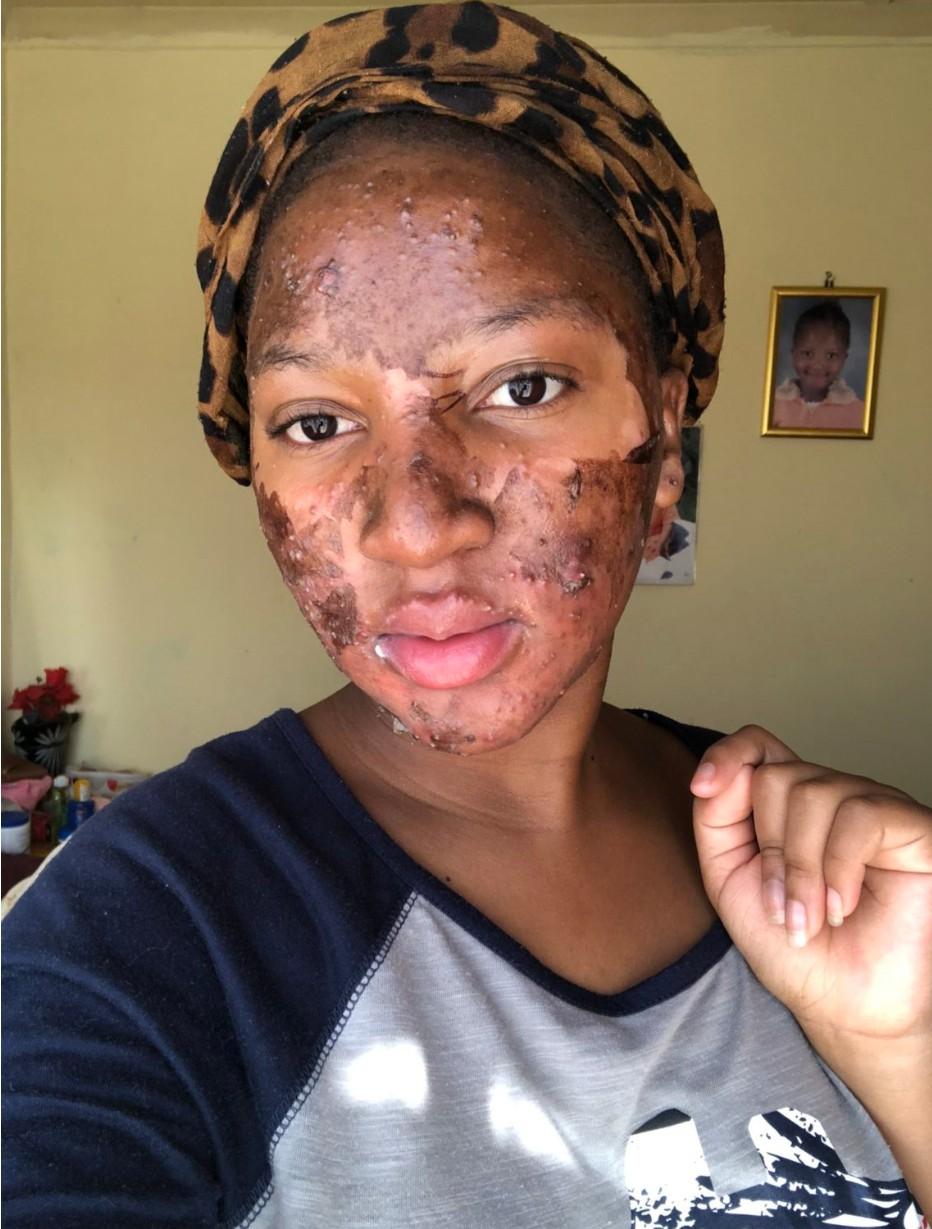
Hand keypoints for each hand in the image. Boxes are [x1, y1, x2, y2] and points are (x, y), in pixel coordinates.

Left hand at [690, 726, 931, 1045]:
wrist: (842, 1007)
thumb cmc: (792, 946)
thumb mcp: (730, 878)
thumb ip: (715, 819)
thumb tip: (720, 774)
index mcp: (789, 804)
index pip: (757, 746)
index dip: (727, 755)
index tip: (701, 787)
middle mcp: (833, 795)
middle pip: (777, 777)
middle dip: (770, 850)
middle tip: (784, 907)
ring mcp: (875, 807)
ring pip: (815, 793)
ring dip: (801, 870)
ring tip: (812, 917)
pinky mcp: (914, 826)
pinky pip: (860, 817)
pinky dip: (838, 869)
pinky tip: (843, 907)